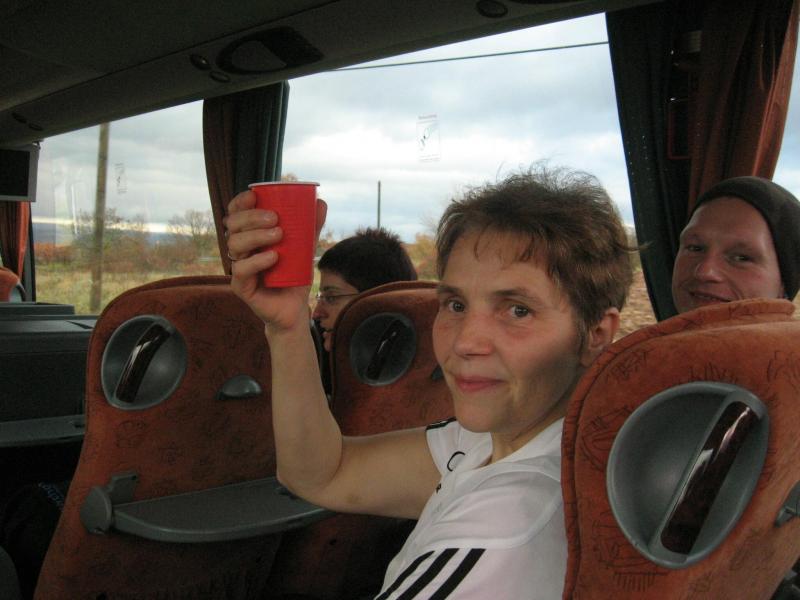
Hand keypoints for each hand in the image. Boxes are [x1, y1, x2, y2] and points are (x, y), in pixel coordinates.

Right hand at [225, 189, 327, 331]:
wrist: (295, 309)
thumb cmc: (294, 277)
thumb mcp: (305, 249)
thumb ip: (310, 227)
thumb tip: (321, 201)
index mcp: (250, 236)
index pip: (236, 214)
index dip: (240, 202)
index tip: (254, 196)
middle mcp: (241, 250)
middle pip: (232, 225)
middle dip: (251, 217)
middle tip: (275, 218)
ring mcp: (238, 267)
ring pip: (234, 244)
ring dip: (256, 235)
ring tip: (279, 235)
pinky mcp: (240, 286)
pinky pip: (241, 269)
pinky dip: (257, 261)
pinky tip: (273, 257)